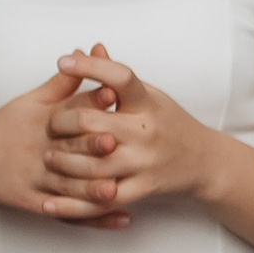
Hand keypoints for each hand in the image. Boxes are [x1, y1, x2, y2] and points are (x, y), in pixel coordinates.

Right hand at [0, 65, 127, 229]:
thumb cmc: (4, 127)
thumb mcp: (31, 101)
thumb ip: (63, 83)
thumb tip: (89, 53)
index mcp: (43, 121)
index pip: (69, 109)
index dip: (92, 102)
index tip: (114, 94)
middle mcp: (39, 148)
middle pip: (67, 147)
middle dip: (89, 145)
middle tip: (114, 143)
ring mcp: (34, 177)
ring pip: (66, 185)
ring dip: (90, 189)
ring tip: (115, 190)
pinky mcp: (32, 201)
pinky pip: (65, 212)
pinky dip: (94, 218)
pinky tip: (120, 219)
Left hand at [42, 46, 217, 222]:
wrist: (203, 162)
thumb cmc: (169, 123)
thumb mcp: (149, 95)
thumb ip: (116, 77)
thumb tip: (90, 49)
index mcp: (147, 103)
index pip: (120, 77)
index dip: (89, 67)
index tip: (64, 61)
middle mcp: (146, 131)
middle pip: (91, 123)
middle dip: (62, 123)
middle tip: (51, 125)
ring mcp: (144, 162)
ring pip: (92, 165)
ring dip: (64, 162)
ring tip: (50, 157)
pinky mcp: (142, 189)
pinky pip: (103, 199)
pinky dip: (75, 203)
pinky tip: (52, 201)